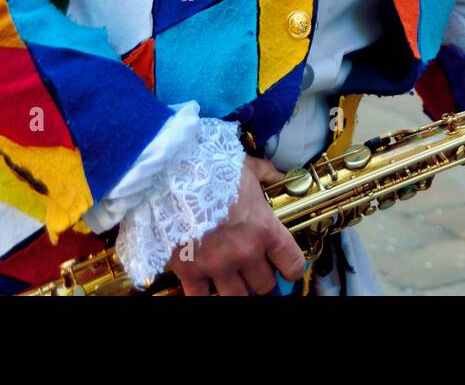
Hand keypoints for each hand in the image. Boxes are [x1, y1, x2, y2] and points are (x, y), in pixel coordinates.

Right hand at [166, 156, 304, 295]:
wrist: (173, 174)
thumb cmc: (213, 168)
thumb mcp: (247, 167)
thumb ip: (267, 175)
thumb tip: (280, 177)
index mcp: (264, 229)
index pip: (292, 264)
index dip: (291, 269)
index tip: (285, 268)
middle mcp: (244, 253)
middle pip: (264, 286)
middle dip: (260, 279)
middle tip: (252, 269)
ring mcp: (217, 265)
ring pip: (236, 297)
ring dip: (235, 288)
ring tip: (229, 277)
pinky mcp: (190, 271)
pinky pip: (200, 297)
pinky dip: (203, 293)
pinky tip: (202, 283)